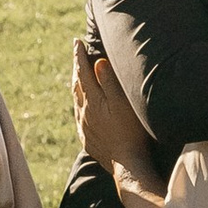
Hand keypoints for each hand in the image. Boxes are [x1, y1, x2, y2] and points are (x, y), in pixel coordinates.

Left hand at [72, 38, 146, 173]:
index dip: (80, 56)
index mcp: (93, 100)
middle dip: (76, 67)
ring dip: (77, 85)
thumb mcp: (123, 103)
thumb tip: (98, 62)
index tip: (77, 42)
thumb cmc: (131, 131)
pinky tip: (83, 106)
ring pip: (76, 101)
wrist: (127, 164)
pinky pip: (79, 116)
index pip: (83, 72)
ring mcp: (84, 126)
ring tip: (78, 76)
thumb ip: (109, 82)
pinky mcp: (87, 139)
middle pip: (77, 85)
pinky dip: (79, 104)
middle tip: (76, 54)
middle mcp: (84, 112)